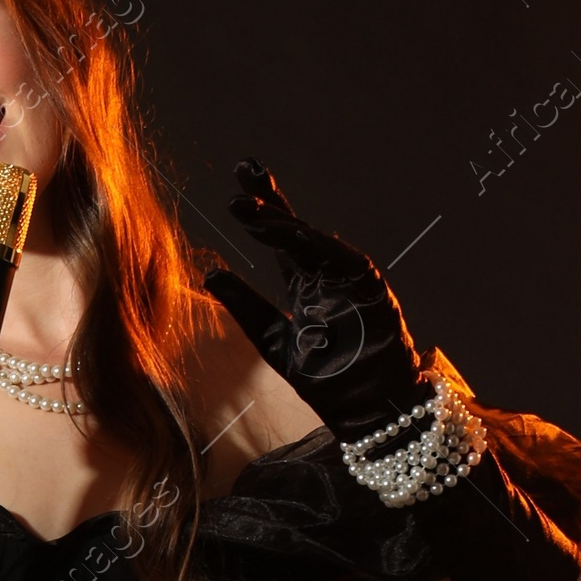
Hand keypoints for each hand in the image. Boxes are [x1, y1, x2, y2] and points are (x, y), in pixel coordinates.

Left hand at [205, 158, 434, 440]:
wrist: (368, 410)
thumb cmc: (327, 380)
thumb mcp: (273, 342)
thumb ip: (245, 307)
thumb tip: (210, 272)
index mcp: (305, 284)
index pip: (279, 239)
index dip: (260, 212)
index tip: (236, 189)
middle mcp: (326, 275)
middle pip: (296, 229)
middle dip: (271, 200)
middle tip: (243, 170)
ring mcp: (349, 279)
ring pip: (313, 242)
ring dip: (283, 224)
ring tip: (251, 208)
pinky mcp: (371, 289)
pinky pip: (341, 260)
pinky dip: (316, 246)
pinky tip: (289, 231)